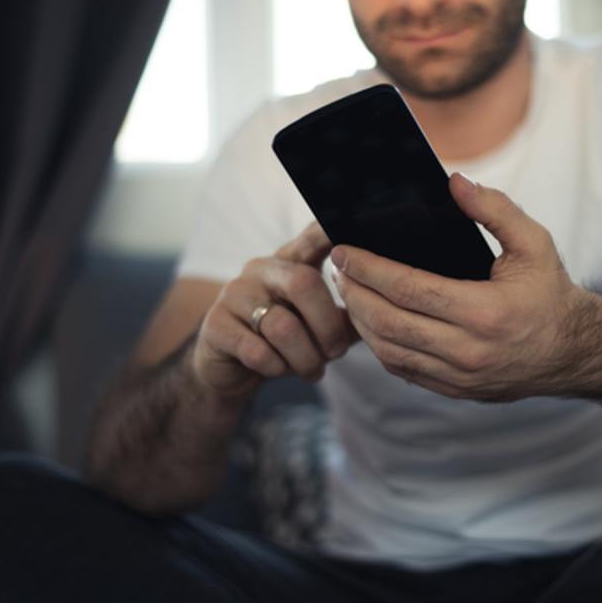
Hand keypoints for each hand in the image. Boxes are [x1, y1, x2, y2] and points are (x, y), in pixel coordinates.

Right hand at [191, 221, 358, 400]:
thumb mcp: (319, 325)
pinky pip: (257, 351)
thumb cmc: (285, 341)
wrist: (230, 369)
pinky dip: (277, 368)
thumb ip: (349, 315)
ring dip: (306, 358)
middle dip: (329, 327)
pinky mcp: (216, 325)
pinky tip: (279, 370)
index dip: (329, 231)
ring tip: (312, 371)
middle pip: (305, 284)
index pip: (312, 238)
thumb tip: (385, 310)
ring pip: (283, 327)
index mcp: (289, 262)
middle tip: (337, 353)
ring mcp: (234, 294)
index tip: (349, 231)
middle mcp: (260, 269)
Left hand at [330, 173, 586, 401]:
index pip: (408, 289)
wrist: (573, 352)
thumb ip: (495, 209)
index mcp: (485, 312)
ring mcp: (460, 376)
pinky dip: (380, 345)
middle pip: (388, 323)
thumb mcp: (533, 243)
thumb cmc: (550, 293)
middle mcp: (469, 351)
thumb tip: (454, 183)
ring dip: (360, 322)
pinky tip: (371, 322)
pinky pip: (403, 369)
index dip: (369, 269)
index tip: (344, 251)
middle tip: (339, 270)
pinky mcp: (455, 390)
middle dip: (354, 294)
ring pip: (389, 351)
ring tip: (349, 293)